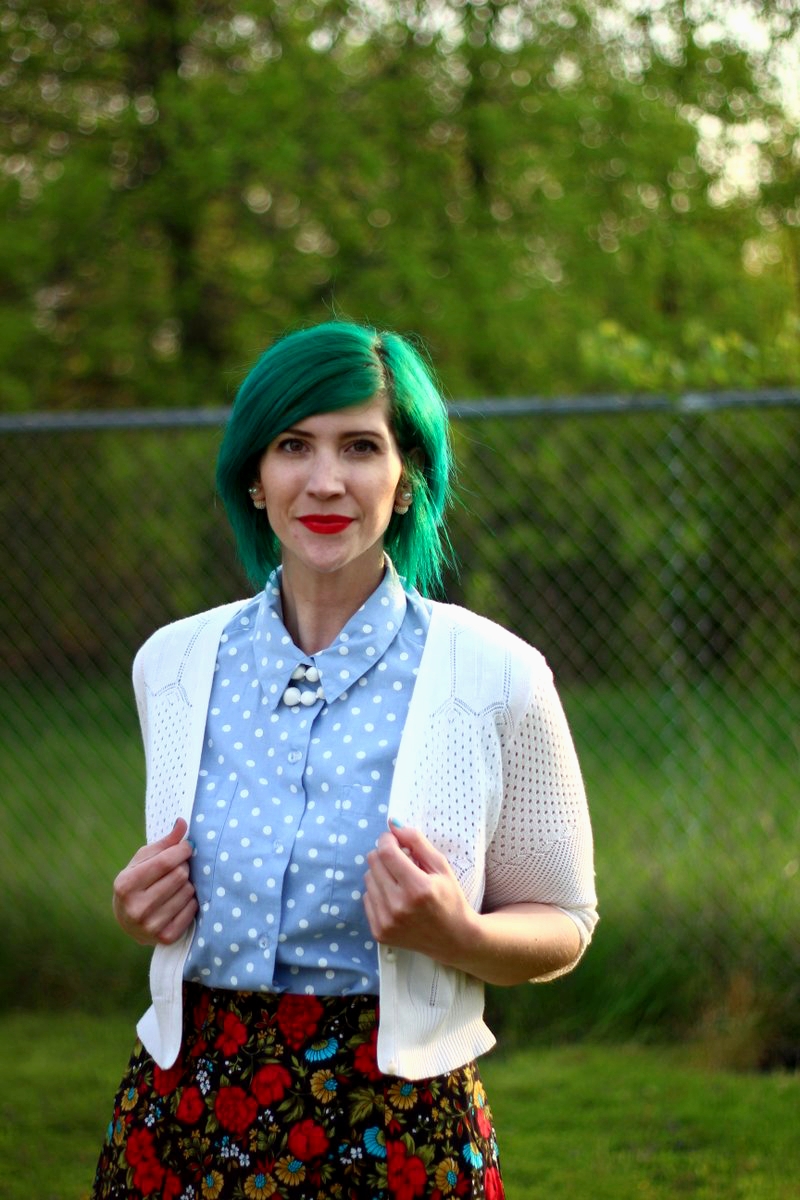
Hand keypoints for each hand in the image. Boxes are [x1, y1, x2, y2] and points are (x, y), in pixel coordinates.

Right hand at [112, 819, 197, 945]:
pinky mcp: (165, 937)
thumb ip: (164, 842)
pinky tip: (179, 901)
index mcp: (125, 884)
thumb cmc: (137, 882)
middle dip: (184, 867)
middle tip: (179, 868)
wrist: (128, 922)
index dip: (182, 850)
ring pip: (188, 892)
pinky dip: (191, 902)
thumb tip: (183, 822)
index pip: (165, 862)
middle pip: (179, 876)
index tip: (188, 846)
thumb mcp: (143, 860)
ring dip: (188, 884)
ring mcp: (150, 926)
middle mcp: (135, 907)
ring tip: (177, 885)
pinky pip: (192, 910)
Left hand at [363, 821, 476, 964]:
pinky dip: (378, 892)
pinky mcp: (379, 932)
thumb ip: (417, 842)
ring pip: (367, 879)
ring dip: (381, 873)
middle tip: (400, 861)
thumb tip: (393, 823)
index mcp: (417, 888)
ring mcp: (387, 922)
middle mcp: (399, 906)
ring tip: (399, 881)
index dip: (388, 839)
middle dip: (385, 855)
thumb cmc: (450, 898)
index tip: (395, 839)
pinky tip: (395, 898)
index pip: (386, 852)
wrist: (454, 938)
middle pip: (373, 862)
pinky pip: (366, 898)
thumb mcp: (441, 866)